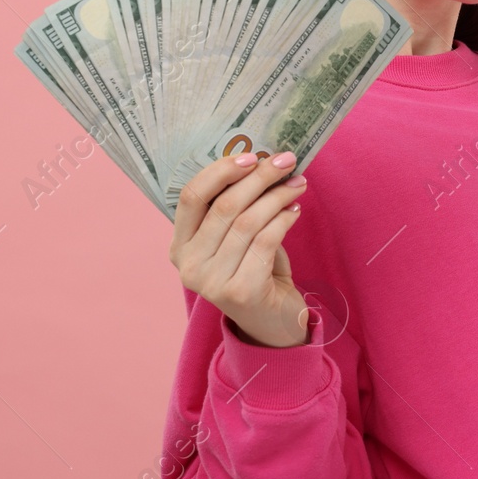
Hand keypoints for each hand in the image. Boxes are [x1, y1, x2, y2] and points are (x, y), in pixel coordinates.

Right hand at [169, 151, 311, 346]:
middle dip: (259, 178)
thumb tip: (261, 162)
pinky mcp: (240, 292)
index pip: (191, 197)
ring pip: (248, 222)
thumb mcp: (236, 239)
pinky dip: (283, 219)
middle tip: (286, 161)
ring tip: (298, 184)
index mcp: (179, 247)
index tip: (251, 156)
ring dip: (277, 196)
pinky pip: (265, 241)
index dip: (220, 172)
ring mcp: (211, 282)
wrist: (273, 323)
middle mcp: (188, 266)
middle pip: (224, 206)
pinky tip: (295, 210)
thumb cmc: (255, 272)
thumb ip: (236, 209)